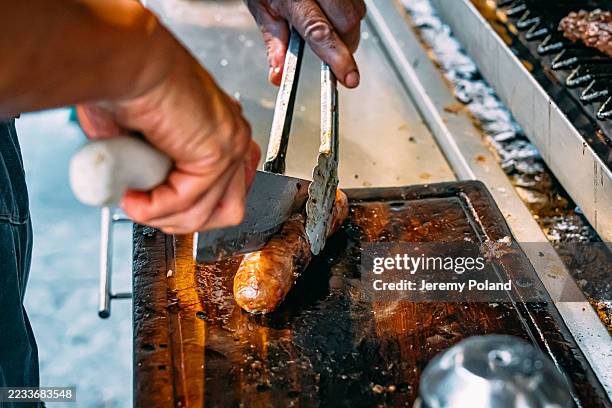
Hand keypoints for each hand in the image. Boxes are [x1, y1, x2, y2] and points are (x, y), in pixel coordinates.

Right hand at [77, 31, 260, 233]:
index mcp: (220, 129)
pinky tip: (134, 199)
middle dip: (180, 221)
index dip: (191, 208)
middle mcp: (232, 135)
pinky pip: (187, 201)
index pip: (227, 190)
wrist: (126, 62)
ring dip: (163, 218)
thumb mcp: (140, 137)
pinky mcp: (218, 152)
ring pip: (205, 212)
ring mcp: (230, 144)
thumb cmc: (126, 84)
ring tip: (135, 204)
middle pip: (225, 209)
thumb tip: (138, 192)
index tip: (159, 207)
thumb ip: (151, 168)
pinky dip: (155, 208)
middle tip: (147, 210)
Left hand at [245, 0, 365, 87]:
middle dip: (346, 45)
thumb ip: (273, 42)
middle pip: (348, 22)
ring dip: (349, 29)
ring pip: (358, 11)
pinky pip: (358, 1)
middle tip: (335, 54)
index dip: (337, 57)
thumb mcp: (260, 7)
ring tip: (330, 27)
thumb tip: (278, 75)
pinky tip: (334, 11)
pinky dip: (350, 12)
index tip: (348, 77)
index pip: (319, 31)